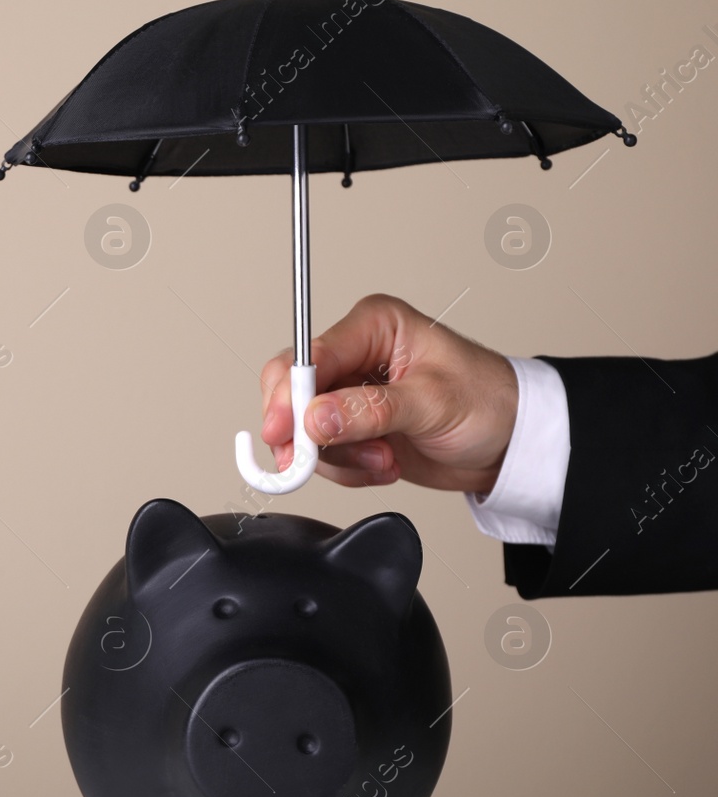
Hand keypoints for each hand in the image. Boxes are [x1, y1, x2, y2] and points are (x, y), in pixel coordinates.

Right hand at [259, 294, 518, 491]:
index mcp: (374, 327)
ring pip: (305, 428)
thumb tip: (315, 419)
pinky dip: (347, 469)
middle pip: (294, 391)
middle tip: (315, 458)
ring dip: (338, 456)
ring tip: (382, 459)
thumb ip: (369, 411)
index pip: (310, 356)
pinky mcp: (352, 428)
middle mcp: (356, 356)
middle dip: (307, 431)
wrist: (512, 444)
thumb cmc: (489, 403)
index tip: (284, 431)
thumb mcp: (431, 403)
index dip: (290, 395)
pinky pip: (324, 453)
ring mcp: (351, 394)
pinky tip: (383, 465)